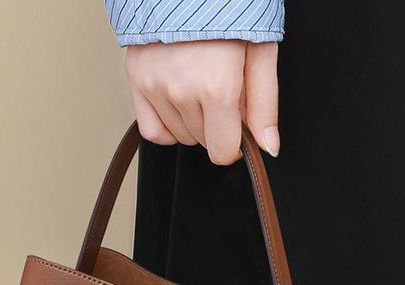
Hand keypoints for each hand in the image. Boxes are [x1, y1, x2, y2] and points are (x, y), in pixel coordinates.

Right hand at [125, 40, 279, 164]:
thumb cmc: (229, 8)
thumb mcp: (260, 52)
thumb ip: (264, 105)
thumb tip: (267, 147)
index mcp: (216, 87)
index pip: (223, 151)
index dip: (235, 144)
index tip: (237, 126)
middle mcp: (182, 91)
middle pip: (203, 142)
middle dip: (217, 125)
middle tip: (221, 90)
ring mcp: (155, 86)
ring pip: (180, 136)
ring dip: (193, 122)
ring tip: (200, 86)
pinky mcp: (136, 80)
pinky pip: (152, 130)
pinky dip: (167, 126)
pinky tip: (179, 106)